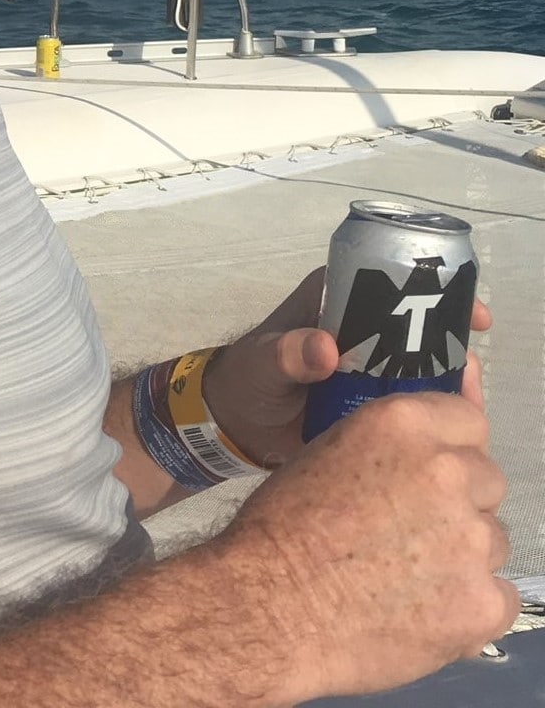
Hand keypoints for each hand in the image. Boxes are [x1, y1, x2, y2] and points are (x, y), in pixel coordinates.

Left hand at [202, 269, 491, 469]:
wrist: (235, 423)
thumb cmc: (246, 377)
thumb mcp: (263, 361)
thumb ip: (288, 353)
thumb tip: (327, 349)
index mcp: (337, 298)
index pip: (395, 280)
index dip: (439, 290)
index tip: (471, 314)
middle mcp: (361, 327)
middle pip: (421, 324)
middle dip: (452, 342)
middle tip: (471, 370)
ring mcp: (371, 365)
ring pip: (424, 364)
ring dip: (449, 380)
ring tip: (466, 403)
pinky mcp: (374, 401)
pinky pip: (413, 401)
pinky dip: (433, 411)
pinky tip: (452, 427)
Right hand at [220, 390, 519, 702]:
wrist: (268, 610)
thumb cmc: (281, 531)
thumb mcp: (328, 456)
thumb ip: (391, 447)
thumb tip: (437, 436)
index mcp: (403, 424)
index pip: (469, 421)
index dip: (448, 451)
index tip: (424, 476)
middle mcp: (448, 471)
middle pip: (487, 482)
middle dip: (457, 505)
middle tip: (406, 535)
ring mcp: (472, 539)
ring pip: (492, 542)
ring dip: (462, 557)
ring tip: (404, 581)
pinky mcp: (482, 602)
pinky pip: (498, 598)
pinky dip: (469, 609)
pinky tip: (421, 614)